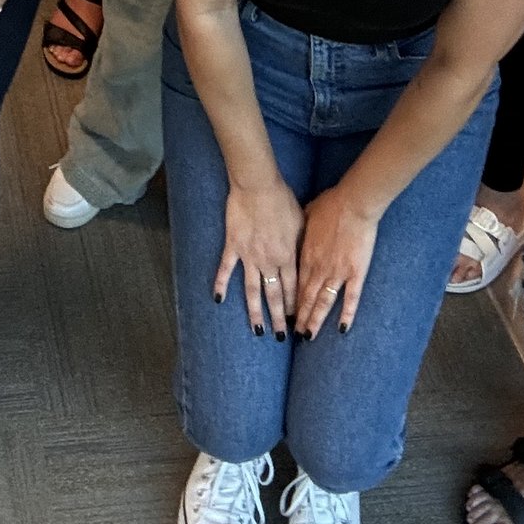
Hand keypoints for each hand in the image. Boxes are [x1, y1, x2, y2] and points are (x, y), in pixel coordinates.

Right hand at [213, 179, 304, 338]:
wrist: (258, 187)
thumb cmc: (282, 200)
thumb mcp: (301, 222)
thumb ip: (301, 244)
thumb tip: (306, 258)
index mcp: (288, 256)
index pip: (293, 288)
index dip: (294, 306)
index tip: (297, 321)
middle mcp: (269, 262)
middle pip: (274, 295)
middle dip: (278, 318)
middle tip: (281, 336)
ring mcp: (249, 257)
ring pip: (252, 291)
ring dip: (255, 312)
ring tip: (257, 330)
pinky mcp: (233, 247)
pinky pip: (226, 270)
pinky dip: (221, 285)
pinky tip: (218, 299)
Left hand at [294, 188, 379, 339]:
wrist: (353, 203)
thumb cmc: (330, 205)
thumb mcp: (306, 215)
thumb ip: (300, 230)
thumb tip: (292, 230)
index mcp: (305, 255)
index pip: (295, 284)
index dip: (290, 301)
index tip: (285, 313)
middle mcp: (318, 268)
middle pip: (306, 298)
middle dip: (299, 317)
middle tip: (294, 334)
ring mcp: (337, 273)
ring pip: (323, 302)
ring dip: (315, 320)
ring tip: (308, 337)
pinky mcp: (356, 273)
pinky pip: (351, 298)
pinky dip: (347, 314)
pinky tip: (342, 329)